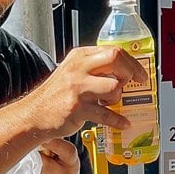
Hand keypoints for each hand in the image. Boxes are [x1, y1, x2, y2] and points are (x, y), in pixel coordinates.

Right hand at [23, 45, 145, 140]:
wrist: (34, 115)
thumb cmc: (56, 96)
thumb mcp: (73, 72)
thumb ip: (94, 68)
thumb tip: (124, 71)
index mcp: (80, 56)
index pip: (113, 50)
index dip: (132, 62)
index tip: (140, 74)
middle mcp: (78, 68)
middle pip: (115, 59)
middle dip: (130, 72)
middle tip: (132, 84)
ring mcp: (78, 88)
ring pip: (114, 87)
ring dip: (118, 98)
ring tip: (110, 104)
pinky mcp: (78, 108)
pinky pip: (107, 114)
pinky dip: (118, 120)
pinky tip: (123, 123)